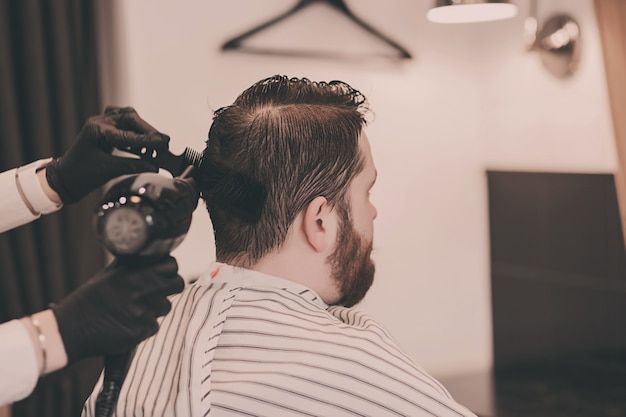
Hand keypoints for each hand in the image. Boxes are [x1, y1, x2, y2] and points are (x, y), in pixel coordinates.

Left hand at [45, 106, 169, 203]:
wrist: (65, 179)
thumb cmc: (81, 174)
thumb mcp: (109, 170)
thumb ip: (134, 165)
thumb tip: (154, 166)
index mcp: (97, 130)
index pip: (129, 133)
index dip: (148, 140)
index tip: (163, 143)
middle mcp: (99, 122)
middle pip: (130, 118)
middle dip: (148, 130)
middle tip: (162, 142)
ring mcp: (100, 124)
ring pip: (127, 117)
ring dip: (142, 128)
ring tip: (154, 141)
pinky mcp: (104, 129)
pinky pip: (122, 123)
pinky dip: (134, 129)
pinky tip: (141, 139)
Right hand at [51, 256, 183, 362]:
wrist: (71, 329)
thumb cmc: (88, 300)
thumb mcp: (108, 274)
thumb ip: (131, 266)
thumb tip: (150, 256)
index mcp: (135, 274)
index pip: (171, 266)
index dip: (169, 269)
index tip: (164, 273)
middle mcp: (142, 291)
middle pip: (177, 285)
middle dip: (169, 287)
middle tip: (156, 291)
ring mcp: (143, 312)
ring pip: (165, 307)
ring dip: (155, 309)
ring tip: (134, 309)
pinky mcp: (141, 331)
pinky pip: (153, 326)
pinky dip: (144, 326)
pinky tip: (128, 323)